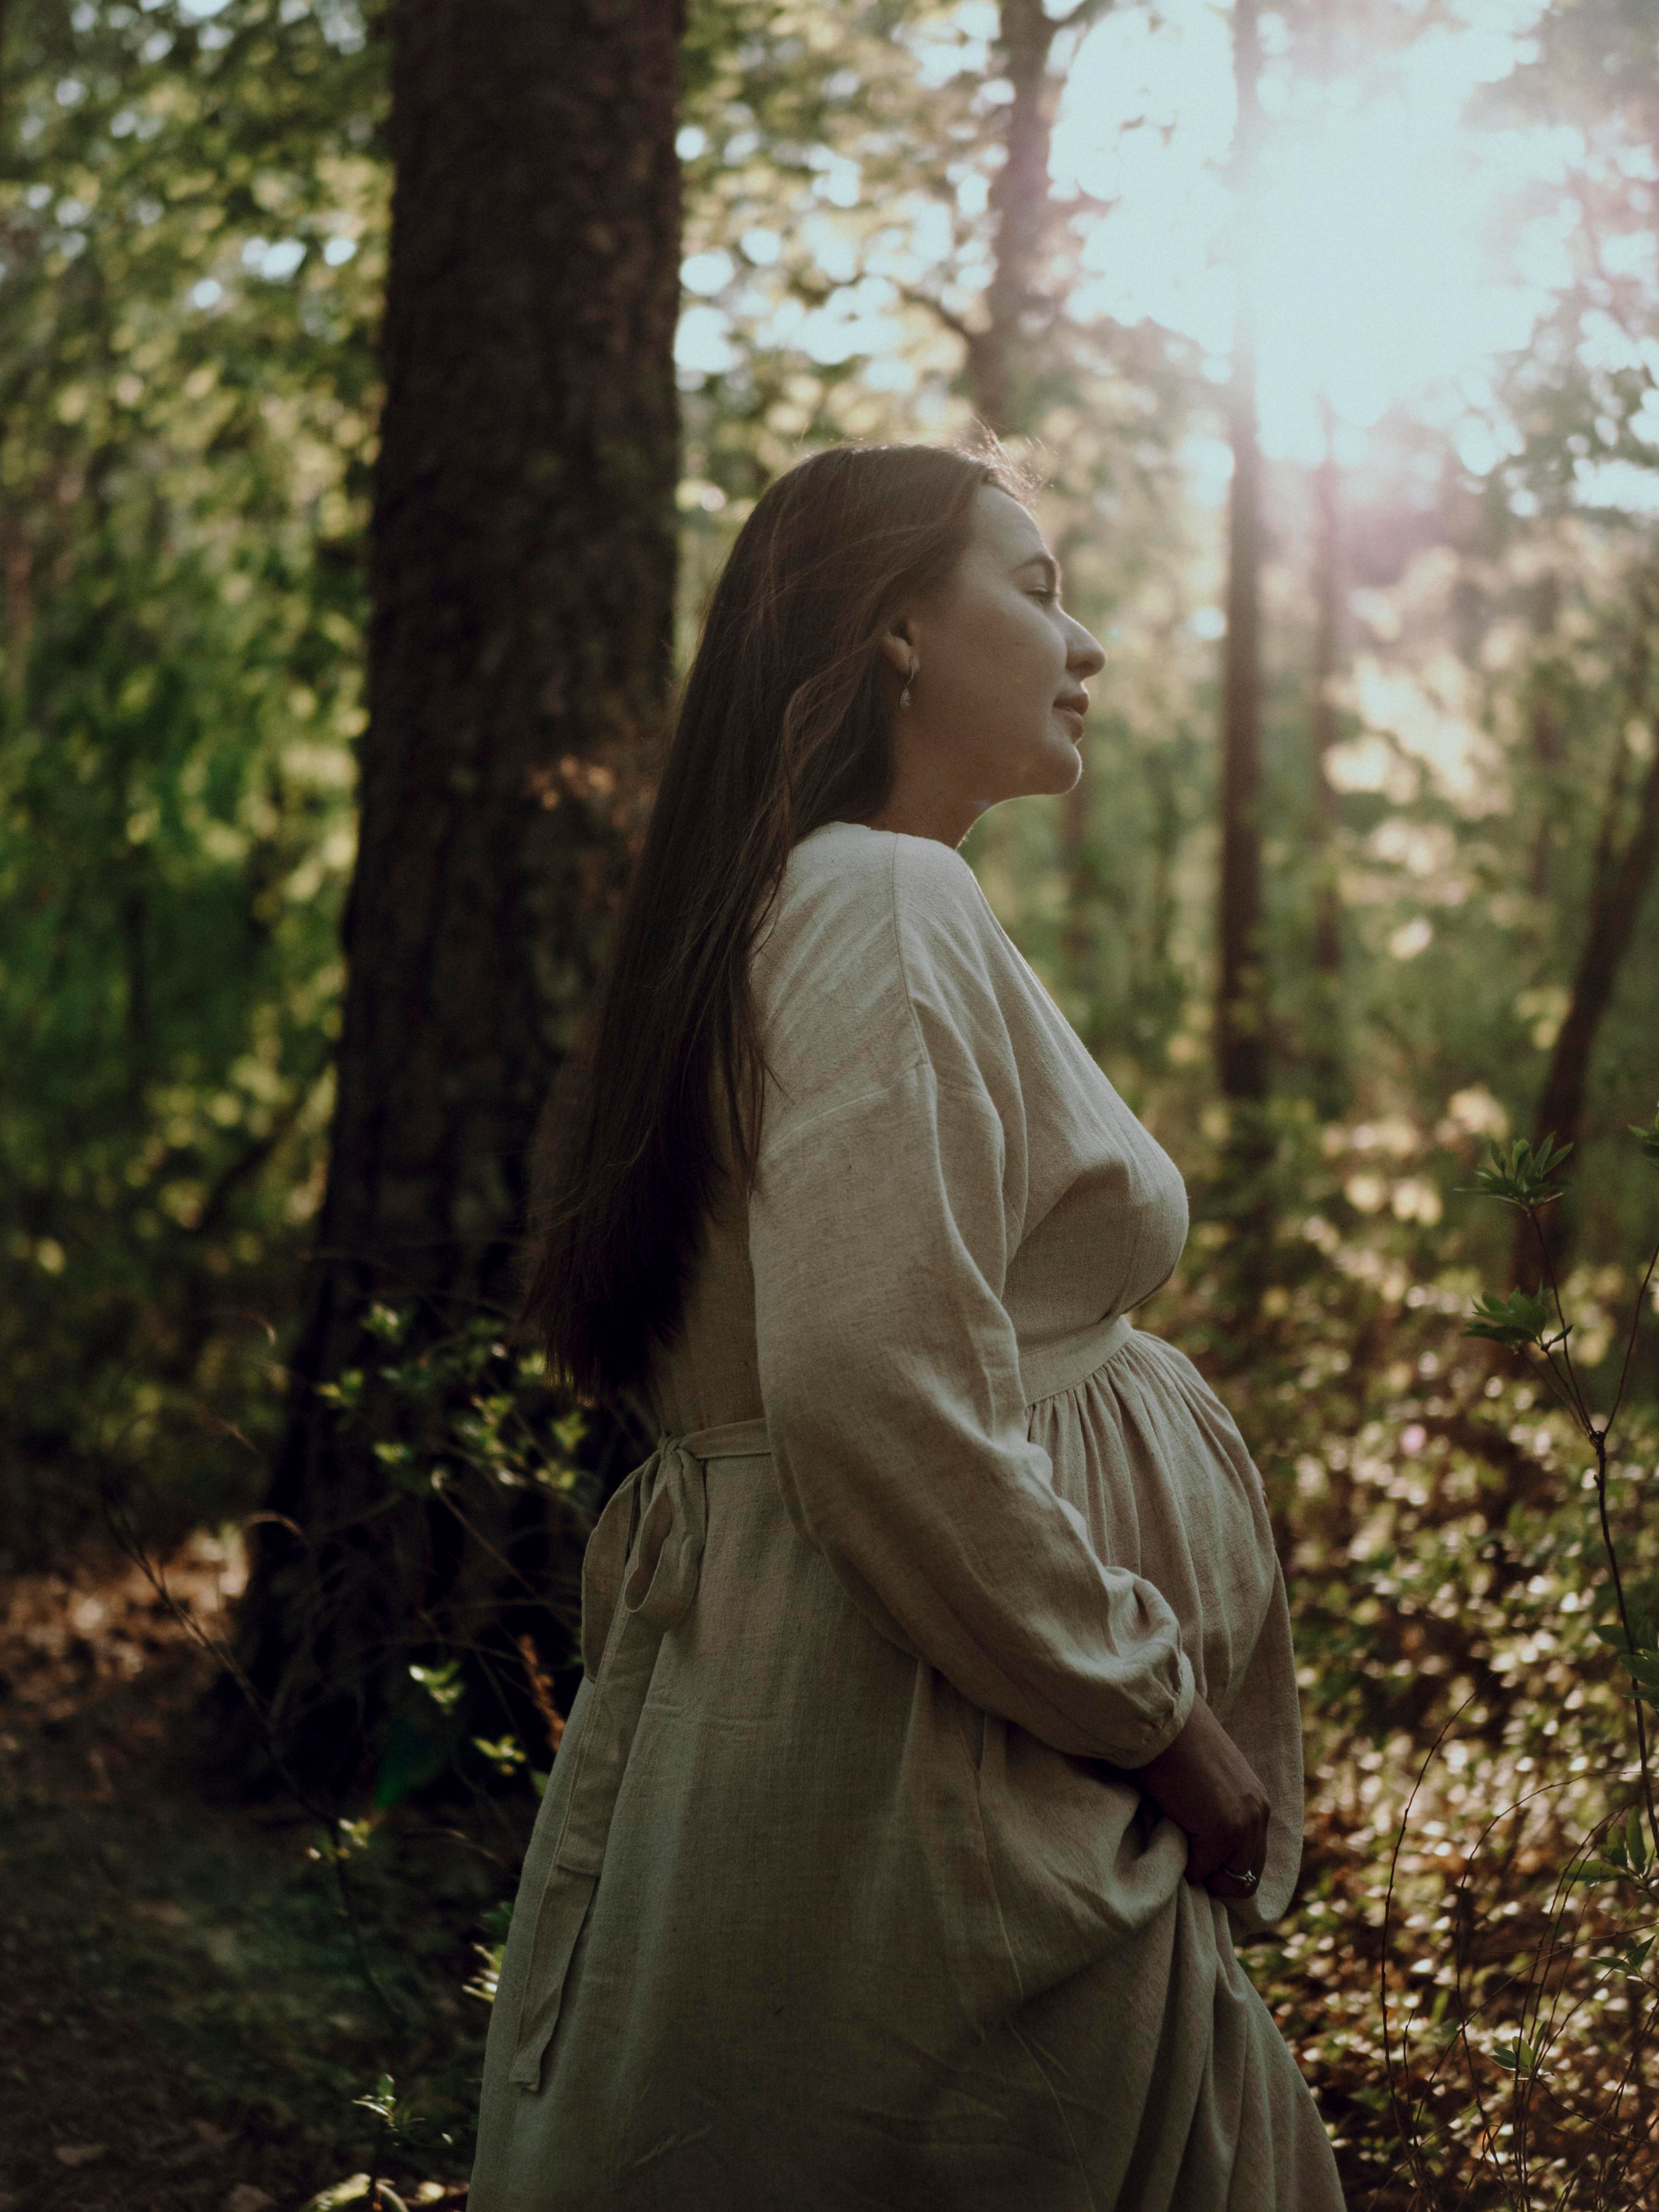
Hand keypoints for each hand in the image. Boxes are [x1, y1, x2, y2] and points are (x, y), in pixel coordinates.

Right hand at [1135, 1693, 1269, 1897]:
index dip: (1221, 1868)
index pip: (1251, 1862)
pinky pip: (1198, 1870)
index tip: (1193, 1856)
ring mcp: (1244, 1823)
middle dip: (1213, 1877)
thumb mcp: (1209, 1783)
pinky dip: (1179, 1859)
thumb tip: (1205, 1856)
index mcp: (1257, 1802)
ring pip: (1225, 1882)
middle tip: (1183, 1855)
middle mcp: (1259, 1814)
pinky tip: (1167, 1823)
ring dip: (1198, 1869)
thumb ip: (1218, 1812)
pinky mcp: (1223, 1831)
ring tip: (1175, 1836)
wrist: (1161, 1720)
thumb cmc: (1173, 1745)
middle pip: (1245, 1881)